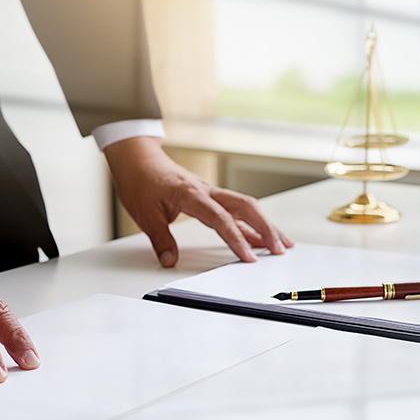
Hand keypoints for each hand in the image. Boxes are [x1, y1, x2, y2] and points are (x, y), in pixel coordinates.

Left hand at [104, 137, 293, 266]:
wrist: (138, 158)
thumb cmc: (141, 181)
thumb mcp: (144, 215)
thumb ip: (161, 240)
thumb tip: (170, 261)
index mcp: (192, 195)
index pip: (221, 219)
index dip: (237, 239)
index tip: (249, 257)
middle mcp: (208, 191)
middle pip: (246, 207)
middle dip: (266, 229)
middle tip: (279, 250)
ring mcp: (212, 193)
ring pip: (246, 207)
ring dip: (265, 225)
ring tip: (282, 244)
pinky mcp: (211, 196)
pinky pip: (237, 209)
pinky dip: (252, 223)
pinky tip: (261, 236)